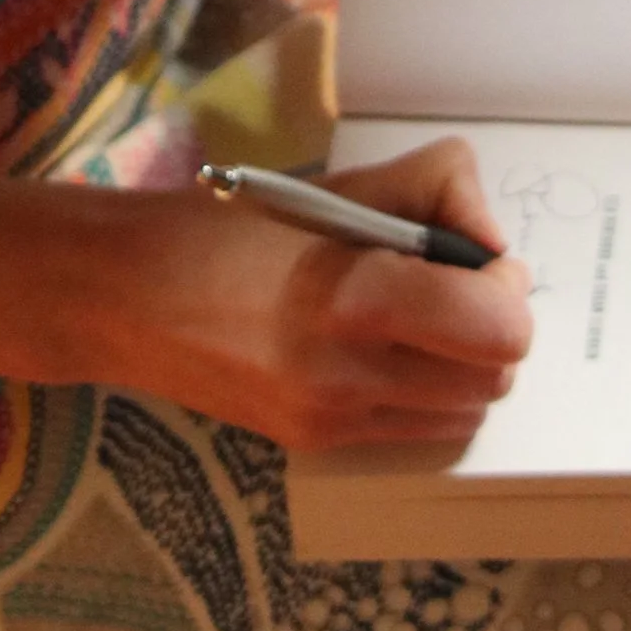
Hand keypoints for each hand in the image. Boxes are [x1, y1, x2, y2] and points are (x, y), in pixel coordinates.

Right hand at [0, 140, 531, 451]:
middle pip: (496, 377)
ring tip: (413, 318)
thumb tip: (493, 241)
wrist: (123, 297)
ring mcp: (332, 421)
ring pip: (464, 413)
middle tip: (451, 285)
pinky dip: (421, 392)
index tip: (477, 259)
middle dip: (491, 328)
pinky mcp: (315, 444)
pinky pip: (414, 430)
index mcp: (356, 299)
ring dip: (462, 366)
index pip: (499, 326)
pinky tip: (375, 348)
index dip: (506, 287)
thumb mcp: (337, 185)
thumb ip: (435, 191)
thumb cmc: (228, 229)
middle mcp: (349, 376)